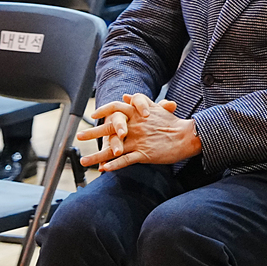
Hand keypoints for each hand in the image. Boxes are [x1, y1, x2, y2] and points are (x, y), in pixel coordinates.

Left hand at [80, 93, 198, 171]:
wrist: (187, 136)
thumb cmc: (173, 122)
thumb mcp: (157, 108)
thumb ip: (140, 102)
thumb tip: (126, 96)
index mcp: (138, 114)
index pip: (117, 108)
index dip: (104, 110)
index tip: (94, 115)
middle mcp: (136, 127)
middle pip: (110, 129)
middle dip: (93, 133)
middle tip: (79, 136)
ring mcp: (139, 141)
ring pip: (114, 149)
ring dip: (97, 155)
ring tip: (84, 161)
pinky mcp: (144, 154)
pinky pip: (126, 161)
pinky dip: (114, 165)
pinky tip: (104, 169)